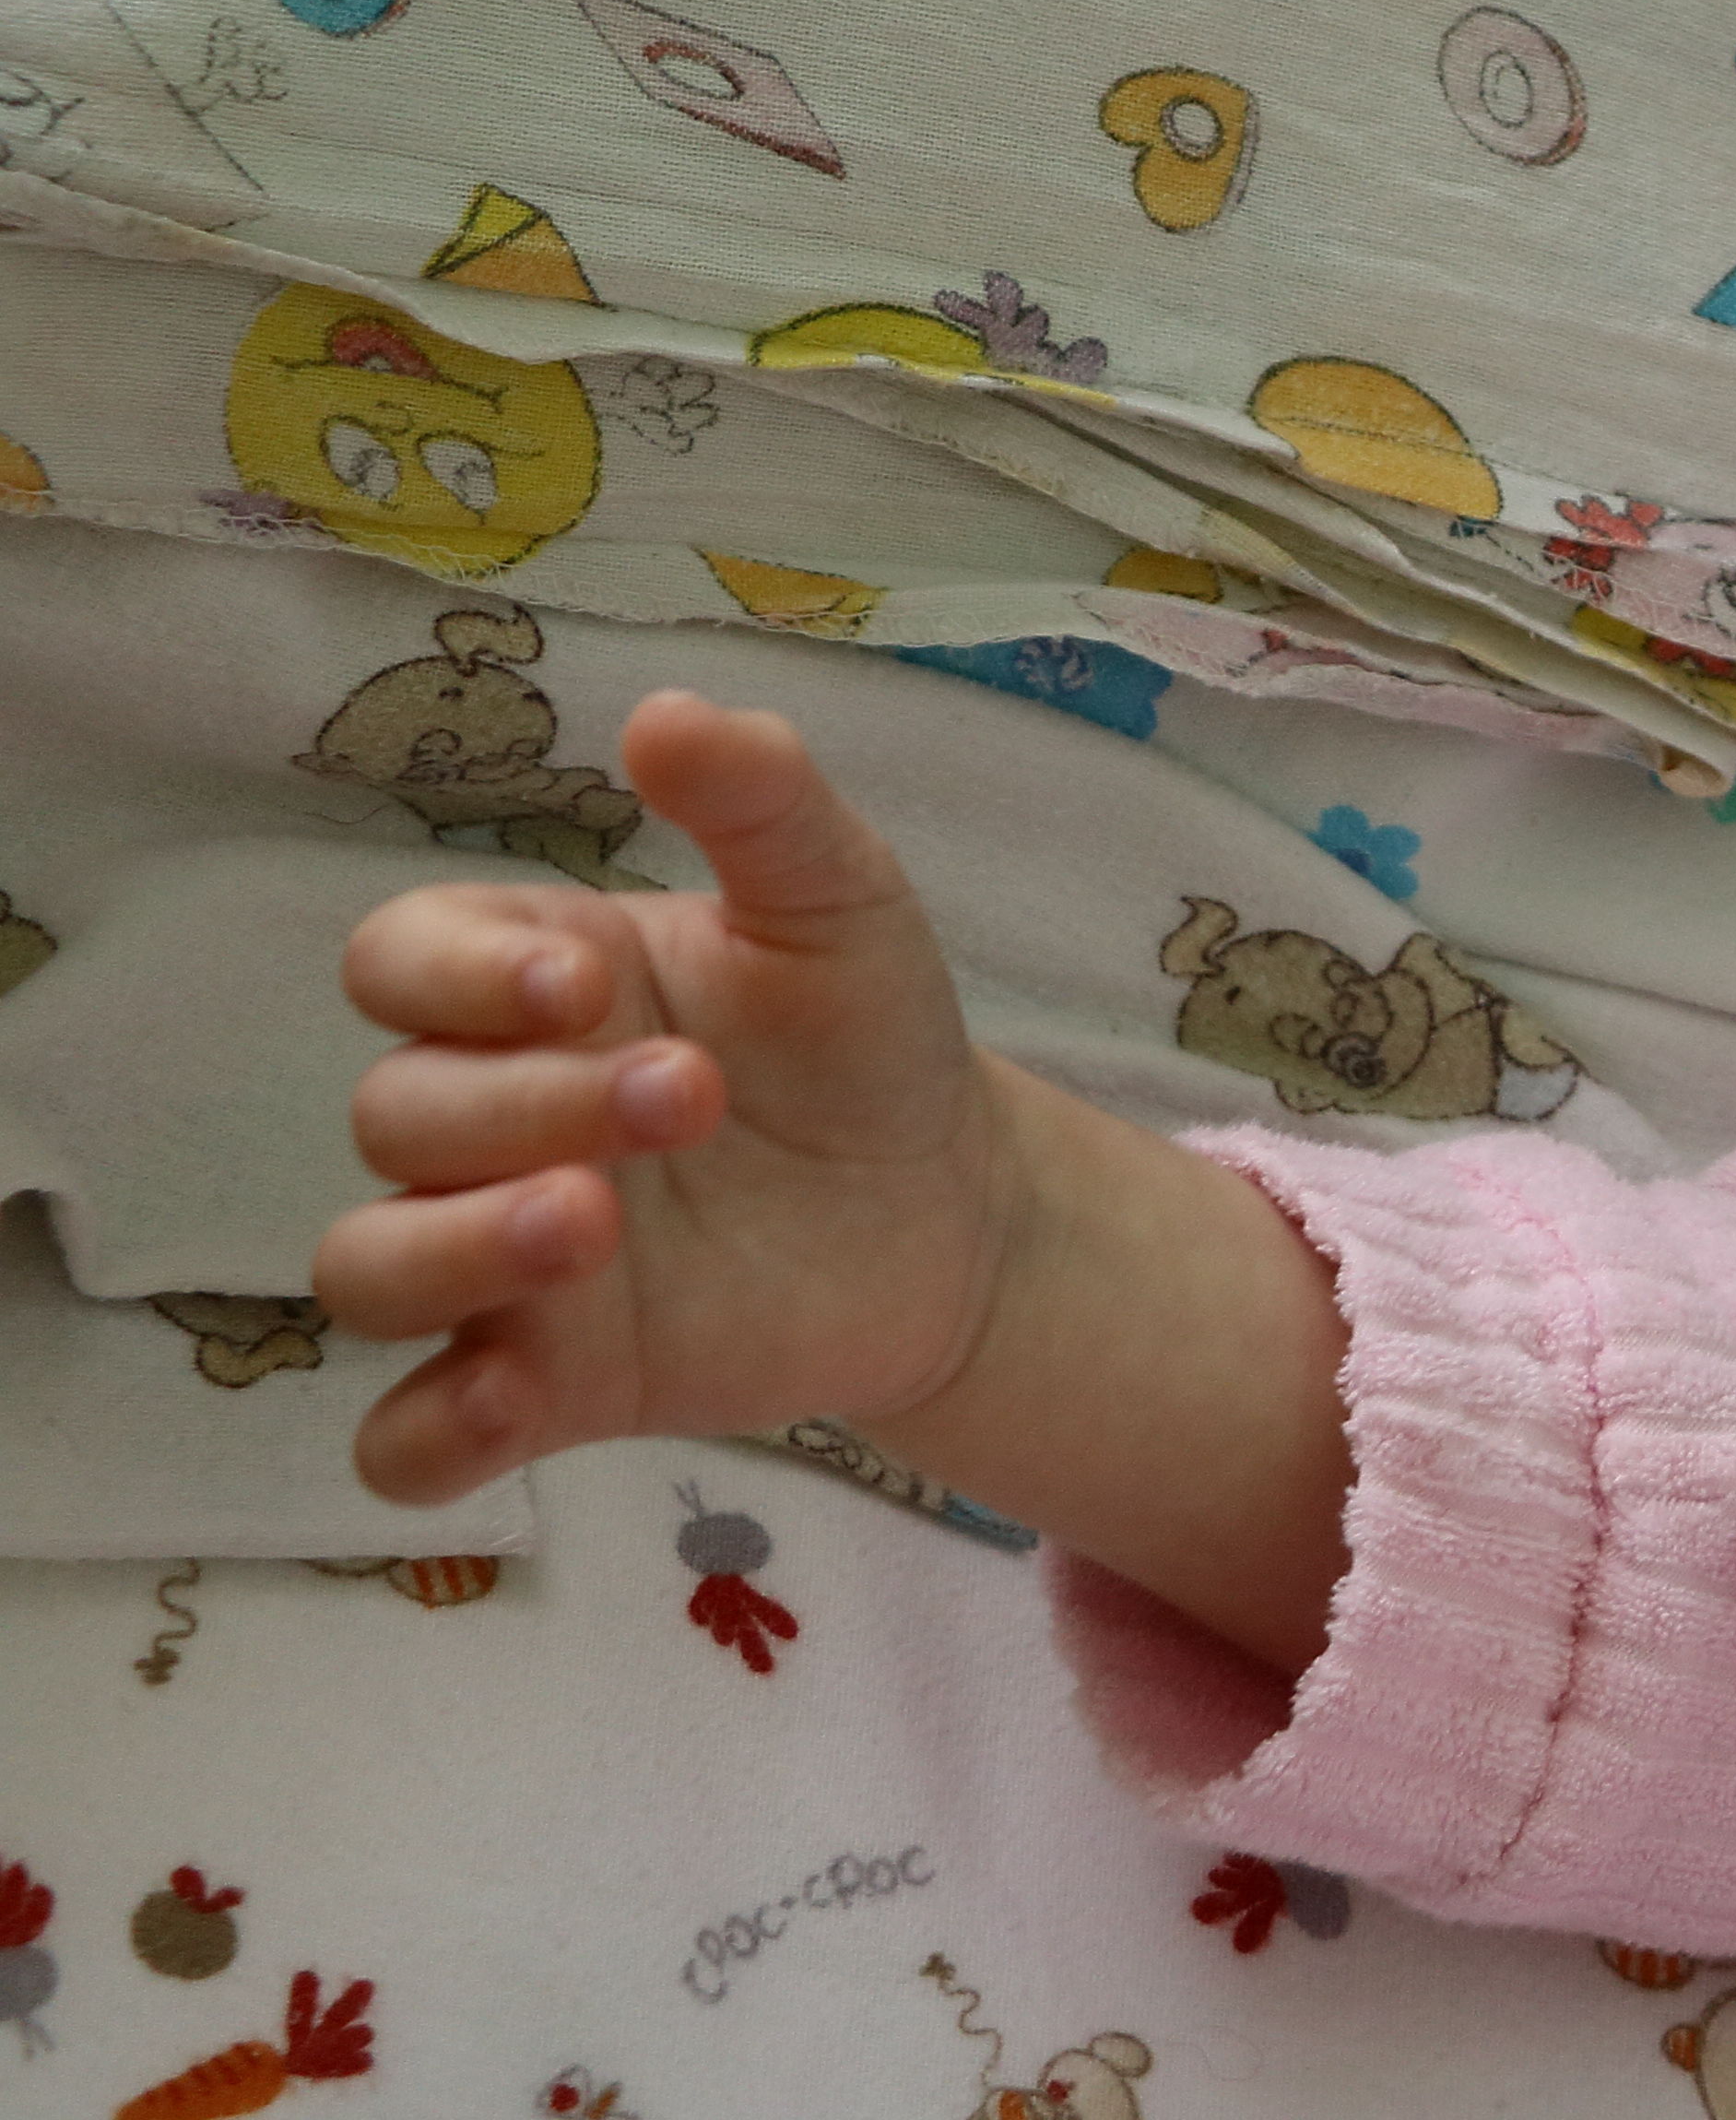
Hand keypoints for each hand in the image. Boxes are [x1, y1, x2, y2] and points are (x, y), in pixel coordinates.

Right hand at [319, 693, 1011, 1504]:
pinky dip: (427, 1436)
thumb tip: (667, 713)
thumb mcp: (838, 901)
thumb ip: (761, 802)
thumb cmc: (864, 1036)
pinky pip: (408, 1440)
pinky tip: (508, 1403)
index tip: (586, 981)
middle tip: (691, 1098)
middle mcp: (485, 1122)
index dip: (459, 973)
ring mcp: (500, 1262)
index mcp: (529, 987)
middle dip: (526, 1105)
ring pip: (365, 1270)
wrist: (953, 1203)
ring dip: (453, 1250)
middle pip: (396, 1114)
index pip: (397, 962)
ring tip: (595, 1224)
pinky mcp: (547, 1382)